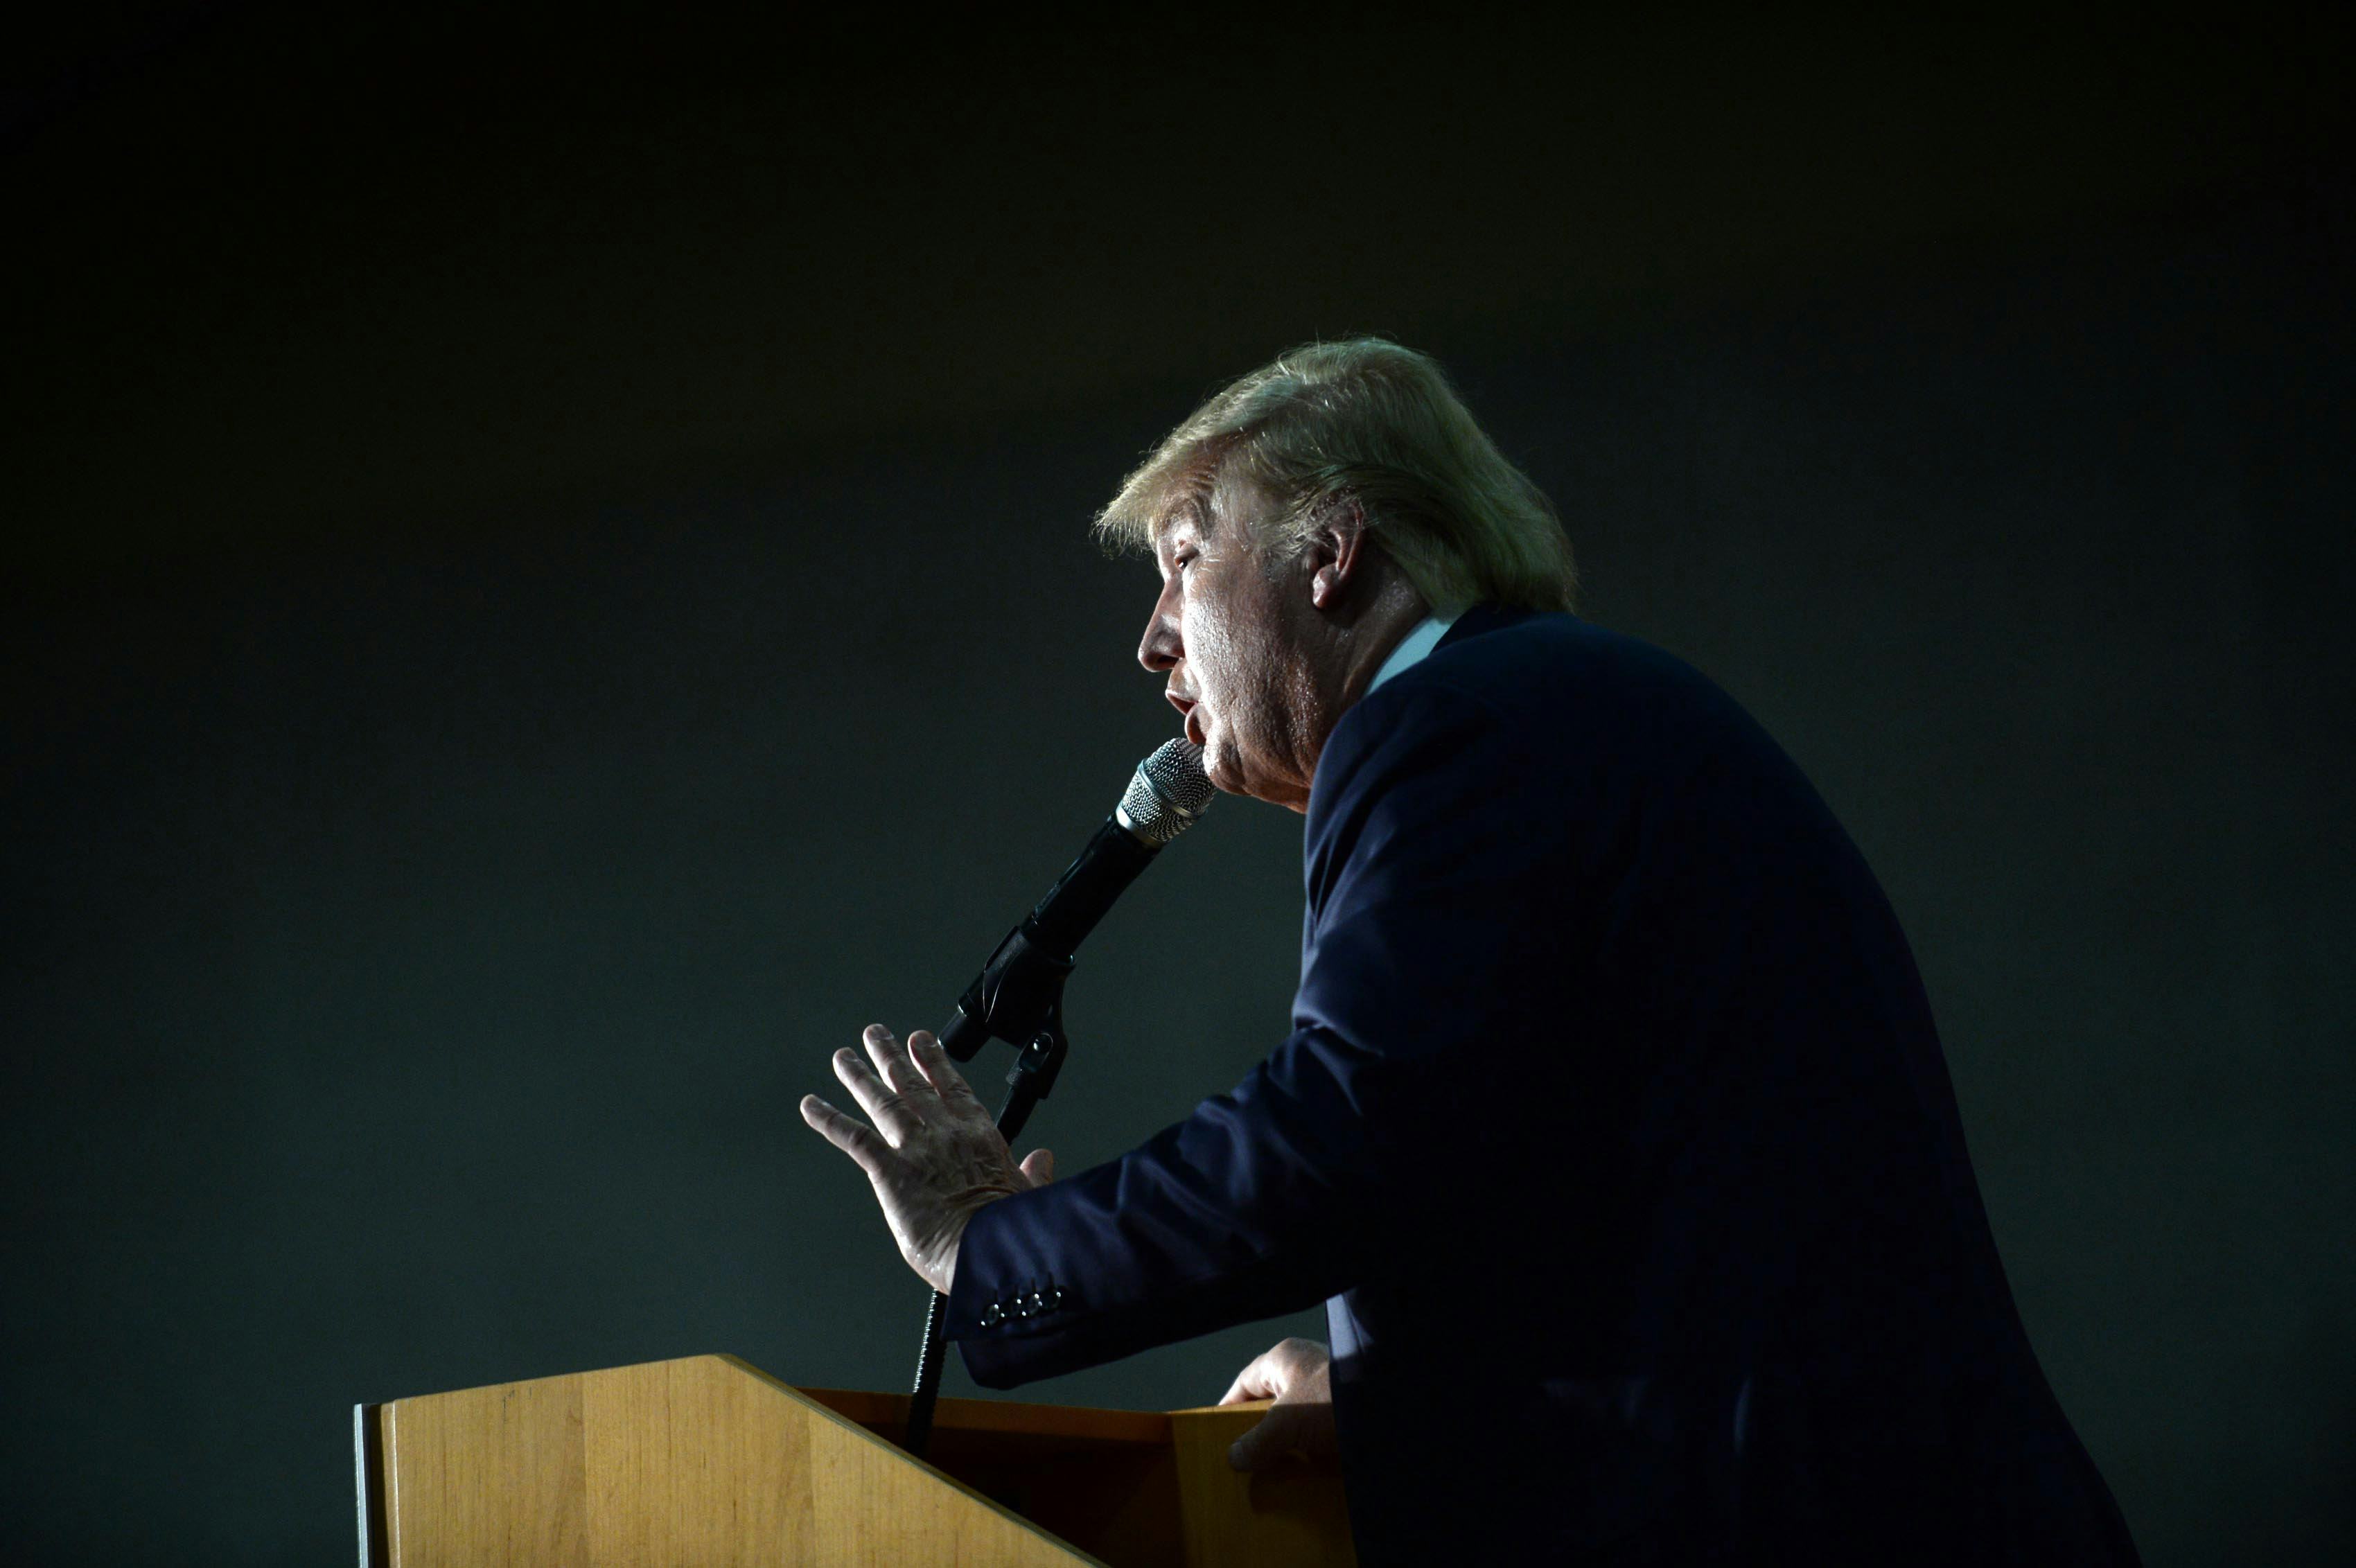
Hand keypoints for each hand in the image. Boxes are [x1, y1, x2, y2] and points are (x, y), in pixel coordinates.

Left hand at [799, 1025, 1054, 1294]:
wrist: (990, 1252)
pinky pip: (854, 1137)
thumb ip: (1032, 1174)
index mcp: (981, 1137)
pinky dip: (830, 1119)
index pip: (953, 1089)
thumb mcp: (1028, 1196)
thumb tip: (1044, 1159)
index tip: (922, 1041)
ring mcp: (916, 1148)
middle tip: (876, 1035)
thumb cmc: (1012, 1232)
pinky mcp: (890, 1170)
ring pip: (882, 1101)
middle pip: (912, 1085)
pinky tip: (811, 1105)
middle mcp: (945, 1133)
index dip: (935, 1062)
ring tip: (843, 1056)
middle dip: (892, 1057)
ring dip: (860, 1076)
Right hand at [1219, 1337, 1336, 1472]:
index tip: (1217, 1436)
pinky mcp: (1346, 1411)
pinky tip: (1301, 1473)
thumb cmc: (1332, 1401)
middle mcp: (1306, 1370)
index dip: (1230, 1409)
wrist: (1392, 1411)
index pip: (1246, 1382)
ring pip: (1296, 1420)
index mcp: (1284, 1359)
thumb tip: (1234, 1458)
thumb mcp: (1287, 1422)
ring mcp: (1328, 1390)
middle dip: (1259, 1432)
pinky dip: (1309, 1452)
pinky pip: (1319, 1433)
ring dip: (1285, 1446)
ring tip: (1270, 1473)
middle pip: (1272, 1403)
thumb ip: (1258, 1441)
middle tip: (1244, 1460)